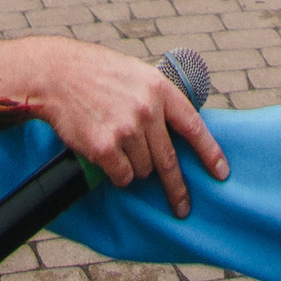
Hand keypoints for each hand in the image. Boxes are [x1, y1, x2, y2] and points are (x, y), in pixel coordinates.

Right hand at [24, 39, 228, 215]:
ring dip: (135, 167)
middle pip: (170, 161)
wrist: (58, 74)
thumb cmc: (99, 74)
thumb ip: (159, 100)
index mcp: (160, 89)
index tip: (222, 174)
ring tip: (118, 145)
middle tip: (183, 207)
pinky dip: (117, 173)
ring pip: (144, 170)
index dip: (210, 153)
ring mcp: (126, 130)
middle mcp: (147, 110)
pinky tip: (106, 155)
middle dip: (177, 189)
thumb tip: (179, 132)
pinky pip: (122, 176)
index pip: (194, 128)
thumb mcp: (137, 75)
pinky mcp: (105, 148)